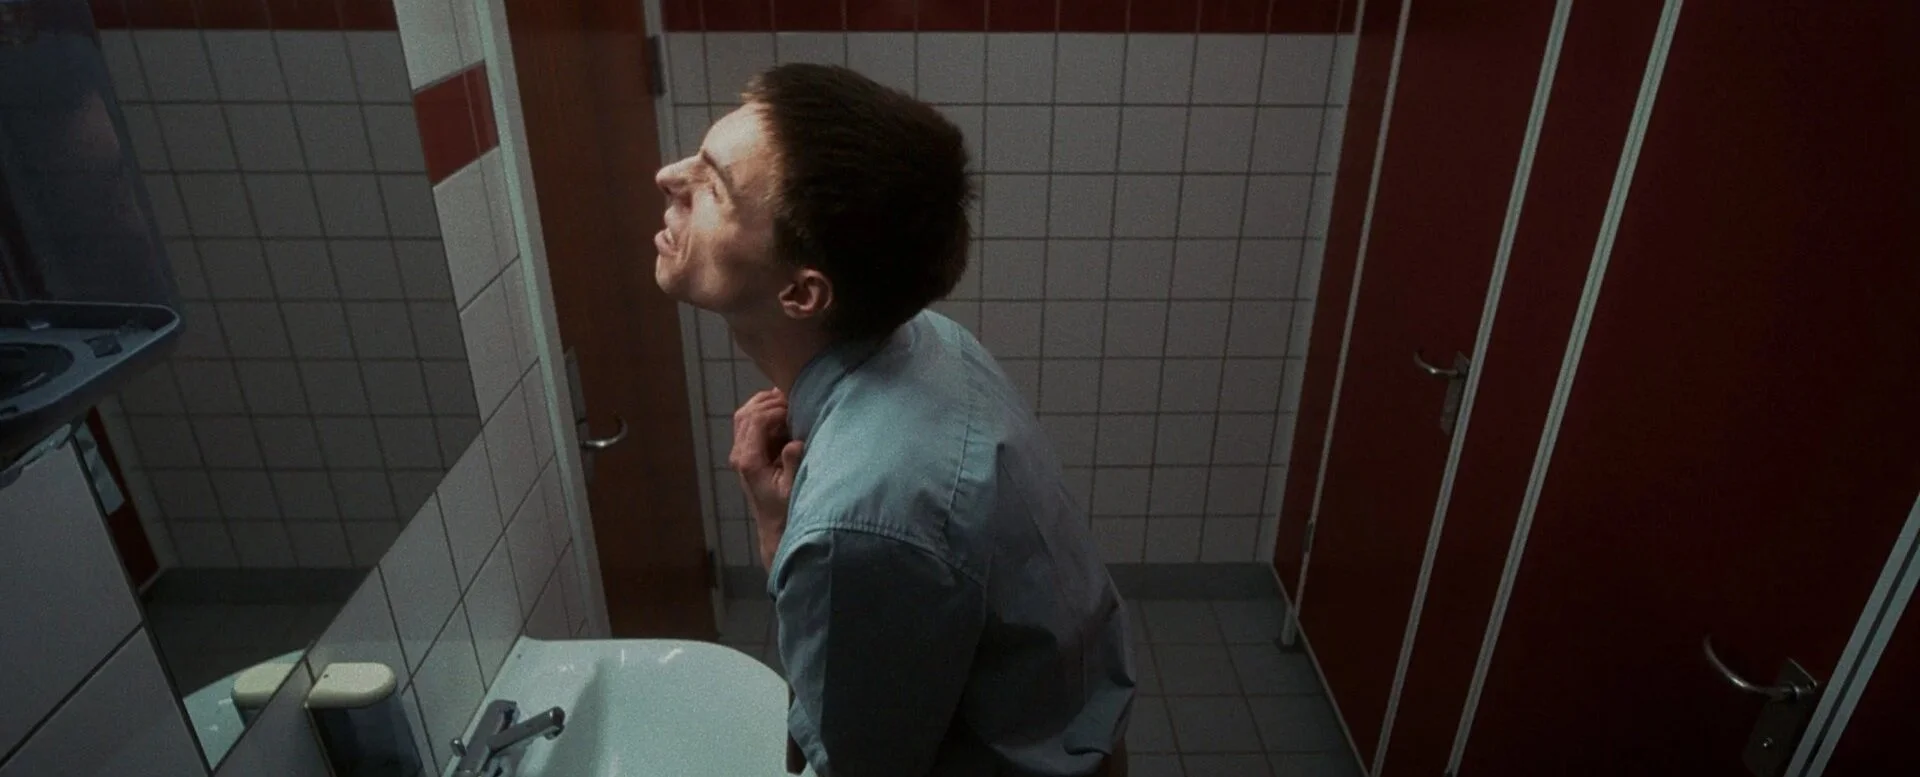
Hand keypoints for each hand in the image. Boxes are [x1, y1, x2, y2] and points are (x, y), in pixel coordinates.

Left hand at [729, 389, 804, 568]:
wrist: (774, 528)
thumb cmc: (785, 511)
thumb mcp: (792, 489)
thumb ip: (792, 464)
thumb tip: (795, 442)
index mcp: (749, 461)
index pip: (757, 420)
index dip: (777, 409)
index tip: (796, 410)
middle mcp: (740, 454)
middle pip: (747, 413)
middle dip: (771, 402)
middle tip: (794, 400)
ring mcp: (741, 453)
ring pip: (745, 415)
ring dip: (765, 404)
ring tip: (788, 401)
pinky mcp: (747, 453)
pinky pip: (749, 423)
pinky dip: (764, 412)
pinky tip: (782, 410)